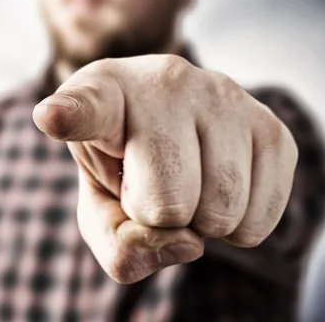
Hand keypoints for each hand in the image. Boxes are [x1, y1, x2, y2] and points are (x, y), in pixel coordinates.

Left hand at [33, 55, 297, 283]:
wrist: (176, 129)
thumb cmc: (128, 168)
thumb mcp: (100, 206)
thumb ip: (118, 242)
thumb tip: (188, 243)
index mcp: (103, 95)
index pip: (86, 107)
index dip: (70, 116)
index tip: (54, 117)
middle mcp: (168, 82)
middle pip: (168, 202)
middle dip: (160, 217)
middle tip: (156, 185)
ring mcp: (225, 97)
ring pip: (222, 210)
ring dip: (202, 222)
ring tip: (190, 183)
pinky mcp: (270, 127)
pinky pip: (261, 218)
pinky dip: (239, 228)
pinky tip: (222, 190)